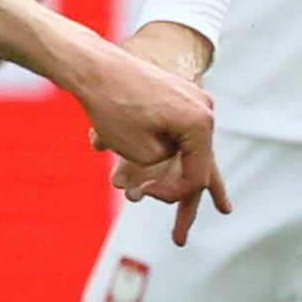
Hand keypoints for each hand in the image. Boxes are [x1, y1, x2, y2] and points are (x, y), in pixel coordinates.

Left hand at [66, 30, 230, 244]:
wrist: (95, 64)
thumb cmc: (114, 106)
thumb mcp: (140, 151)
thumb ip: (160, 170)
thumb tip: (163, 173)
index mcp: (200, 123)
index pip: (197, 176)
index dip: (170, 194)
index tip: (140, 195)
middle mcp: (204, 110)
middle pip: (199, 164)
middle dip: (183, 199)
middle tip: (180, 237)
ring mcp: (192, 101)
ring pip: (189, 149)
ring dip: (176, 178)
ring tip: (207, 207)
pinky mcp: (176, 96)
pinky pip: (179, 133)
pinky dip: (174, 155)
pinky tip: (181, 166)